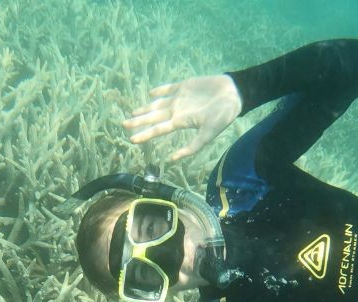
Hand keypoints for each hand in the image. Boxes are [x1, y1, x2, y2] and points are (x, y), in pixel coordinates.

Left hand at [122, 75, 241, 160]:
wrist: (234, 95)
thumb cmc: (223, 116)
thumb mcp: (208, 134)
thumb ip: (192, 148)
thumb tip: (172, 160)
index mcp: (180, 122)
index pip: (157, 130)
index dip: (144, 134)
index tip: (130, 140)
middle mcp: (177, 111)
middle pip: (153, 117)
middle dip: (139, 121)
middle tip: (123, 124)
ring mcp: (179, 98)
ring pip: (157, 104)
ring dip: (145, 107)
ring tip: (133, 111)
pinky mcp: (185, 86)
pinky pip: (169, 88)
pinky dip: (160, 90)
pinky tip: (151, 93)